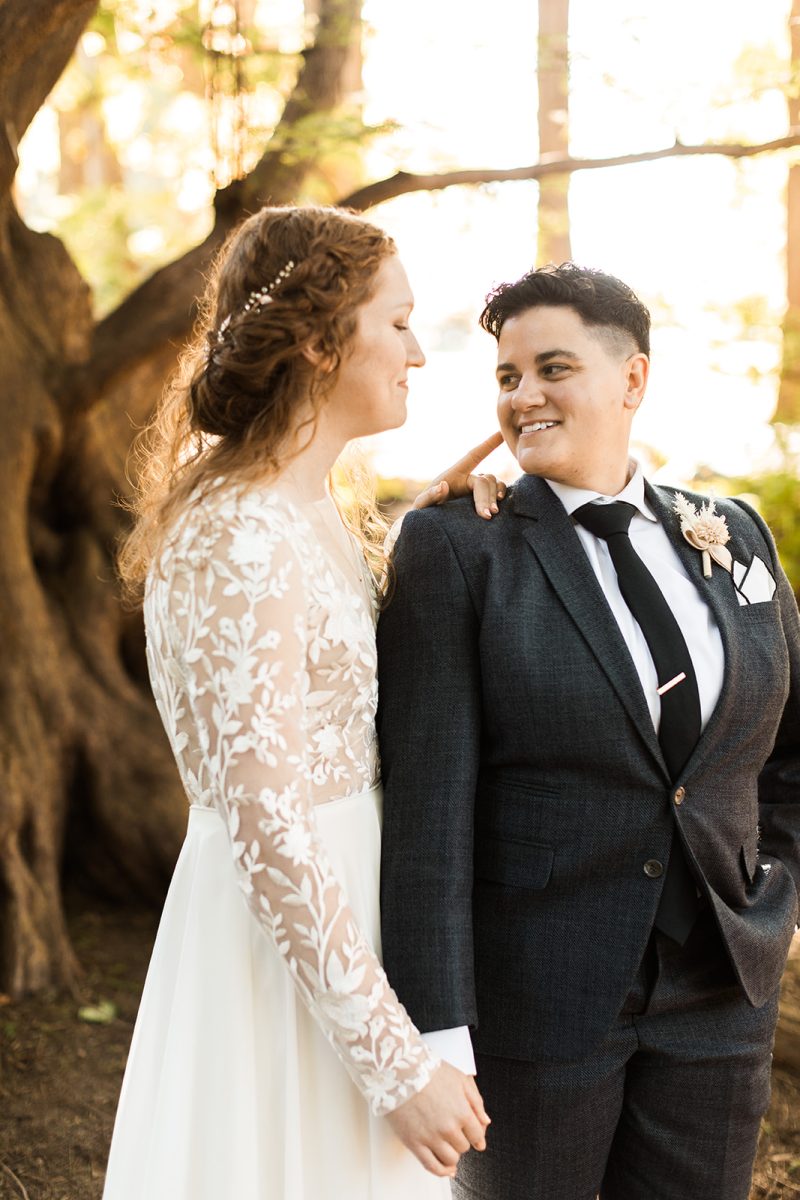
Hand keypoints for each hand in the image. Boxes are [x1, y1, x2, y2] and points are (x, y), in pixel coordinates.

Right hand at [386, 1061, 490, 1177]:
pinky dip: (442, 1171)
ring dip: (452, 1154)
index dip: (476, 1136)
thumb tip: (486, 1122)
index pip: (477, 1135)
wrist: (399, 1071)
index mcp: (462, 1111)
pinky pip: (432, 1167)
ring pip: (450, 1159)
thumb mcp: (459, 1078)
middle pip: (463, 1147)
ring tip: (446, 1144)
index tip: (474, 1137)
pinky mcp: (414, 1143)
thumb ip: (476, 1101)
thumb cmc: (428, 1071)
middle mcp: (448, 1128)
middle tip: (453, 1130)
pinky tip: (446, 1169)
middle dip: (461, 1140)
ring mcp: (431, 1137)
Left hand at [412, 432, 506, 519]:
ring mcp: (477, 489)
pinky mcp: (484, 500)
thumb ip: (429, 496)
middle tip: (486, 516)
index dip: (488, 444)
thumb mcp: (421, 506)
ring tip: (492, 513)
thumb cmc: (425, 513)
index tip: (501, 433)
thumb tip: (443, 486)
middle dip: (485, 497)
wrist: (430, 527)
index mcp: (454, 474)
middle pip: (484, 480)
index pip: (474, 456)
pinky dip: (501, 497)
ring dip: (494, 497)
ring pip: (494, 484)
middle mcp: (468, 479)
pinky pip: (498, 493)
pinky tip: (499, 508)